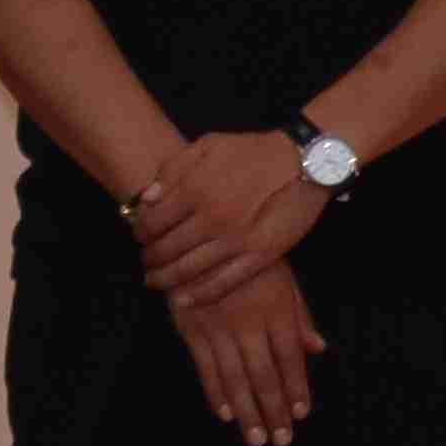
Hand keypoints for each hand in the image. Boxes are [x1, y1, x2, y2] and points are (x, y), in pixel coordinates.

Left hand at [129, 127, 328, 304]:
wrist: (305, 161)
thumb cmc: (254, 150)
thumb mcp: (209, 144)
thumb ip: (174, 168)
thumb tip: (148, 198)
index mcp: (194, 190)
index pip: (151, 223)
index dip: (140, 233)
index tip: (140, 236)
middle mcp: (209, 218)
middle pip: (165, 250)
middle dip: (149, 259)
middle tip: (147, 262)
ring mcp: (234, 240)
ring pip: (187, 270)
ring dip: (166, 279)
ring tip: (157, 281)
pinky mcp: (258, 255)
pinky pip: (222, 283)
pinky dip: (199, 295)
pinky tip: (184, 300)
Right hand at [174, 267, 320, 445]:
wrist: (199, 233)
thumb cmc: (248, 254)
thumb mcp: (282, 276)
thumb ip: (299, 314)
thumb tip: (318, 348)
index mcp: (277, 310)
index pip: (290, 358)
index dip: (296, 388)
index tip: (301, 414)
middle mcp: (250, 323)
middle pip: (265, 375)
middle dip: (274, 411)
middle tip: (281, 441)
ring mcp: (219, 327)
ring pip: (235, 378)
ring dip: (247, 412)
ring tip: (256, 439)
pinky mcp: (191, 328)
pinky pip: (205, 366)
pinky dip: (214, 392)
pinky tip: (225, 414)